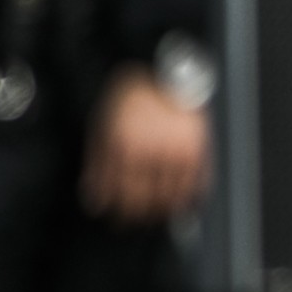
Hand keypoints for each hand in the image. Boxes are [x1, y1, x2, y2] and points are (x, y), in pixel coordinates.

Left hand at [89, 70, 208, 219]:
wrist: (164, 70)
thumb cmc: (130, 98)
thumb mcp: (103, 128)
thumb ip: (97, 165)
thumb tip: (93, 198)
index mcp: (123, 147)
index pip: (119, 193)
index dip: (117, 211)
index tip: (117, 218)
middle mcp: (150, 152)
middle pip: (144, 200)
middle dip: (138, 215)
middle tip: (136, 221)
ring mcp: (176, 151)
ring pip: (170, 197)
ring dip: (163, 210)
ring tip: (158, 213)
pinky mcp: (198, 148)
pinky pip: (197, 184)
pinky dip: (191, 197)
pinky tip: (184, 202)